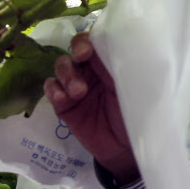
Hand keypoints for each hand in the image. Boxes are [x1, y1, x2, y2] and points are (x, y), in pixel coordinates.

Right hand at [43, 32, 139, 184]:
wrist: (126, 149)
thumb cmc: (137, 114)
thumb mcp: (136, 89)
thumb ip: (126, 69)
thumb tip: (123, 47)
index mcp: (111, 62)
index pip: (97, 39)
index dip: (90, 39)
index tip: (89, 49)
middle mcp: (93, 69)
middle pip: (76, 48)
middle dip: (76, 50)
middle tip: (82, 58)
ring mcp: (76, 85)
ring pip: (62, 66)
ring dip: (66, 73)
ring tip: (78, 92)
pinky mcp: (64, 104)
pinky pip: (51, 88)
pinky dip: (53, 89)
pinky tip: (62, 99)